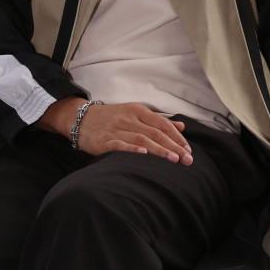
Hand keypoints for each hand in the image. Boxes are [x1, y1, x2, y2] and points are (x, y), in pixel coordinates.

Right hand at [37, 98, 192, 164]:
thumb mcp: (135, 113)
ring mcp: (116, 129)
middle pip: (155, 133)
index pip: (162, 124)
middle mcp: (129, 119)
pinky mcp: (104, 141)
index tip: (188, 149)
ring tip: (173, 159)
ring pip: (141, 139)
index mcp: (138, 110)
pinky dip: (132, 150)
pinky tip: (144, 155)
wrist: (80, 118)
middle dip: (173, 146)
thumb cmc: (112, 117)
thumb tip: (181, 126)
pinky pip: (120, 145)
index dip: (177, 137)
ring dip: (159, 149)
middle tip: (187, 159)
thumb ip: (159, 120)